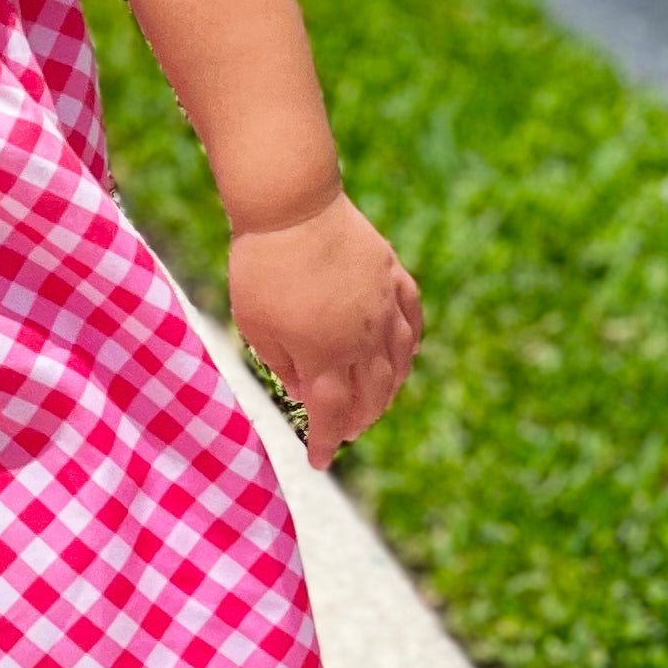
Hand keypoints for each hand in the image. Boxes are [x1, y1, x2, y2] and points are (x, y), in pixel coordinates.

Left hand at [228, 191, 422, 470]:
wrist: (290, 205)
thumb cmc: (260, 265)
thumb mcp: (254, 323)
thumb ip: (282, 364)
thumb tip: (306, 392)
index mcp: (325, 355)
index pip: (331, 414)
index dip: (325, 441)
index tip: (318, 461)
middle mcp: (364, 338)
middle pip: (372, 395)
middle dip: (358, 421)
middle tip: (344, 433)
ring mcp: (385, 306)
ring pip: (399, 363)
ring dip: (388, 391)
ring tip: (374, 405)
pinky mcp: (393, 276)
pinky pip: (412, 321)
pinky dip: (410, 345)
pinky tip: (406, 355)